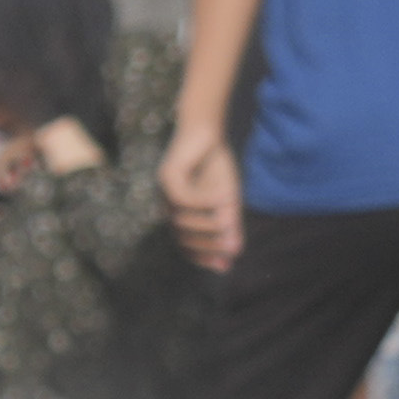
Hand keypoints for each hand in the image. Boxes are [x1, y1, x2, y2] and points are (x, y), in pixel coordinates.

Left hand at [154, 122, 243, 275]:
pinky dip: (204, 201)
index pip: (186, 246)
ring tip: (229, 218)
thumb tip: (235, 252)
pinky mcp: (167, 176)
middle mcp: (168, 207)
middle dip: (207, 244)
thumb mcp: (227, 199)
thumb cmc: (215, 165)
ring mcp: (163, 193)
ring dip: (207, 223)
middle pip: (182, 237)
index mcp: (180, 214)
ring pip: (182, 220)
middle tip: (230, 246)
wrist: (206, 131)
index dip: (203, 258)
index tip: (223, 267)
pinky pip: (183, 198)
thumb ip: (229, 225)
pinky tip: (223, 197)